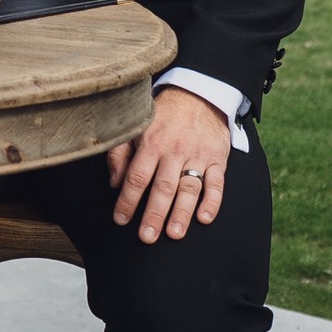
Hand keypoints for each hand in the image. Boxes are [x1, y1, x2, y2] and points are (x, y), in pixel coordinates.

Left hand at [107, 87, 231, 242]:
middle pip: (163, 187)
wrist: (198, 94)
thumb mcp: (135, 127)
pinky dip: (213, 201)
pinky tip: (204, 218)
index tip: (120, 219)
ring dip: (182, 213)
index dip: (127, 200)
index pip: (137, 177)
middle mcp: (175, 151)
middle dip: (154, 214)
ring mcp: (197, 156)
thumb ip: (120, 153)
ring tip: (174, 234)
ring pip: (189, 188)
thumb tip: (115, 183)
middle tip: (147, 237)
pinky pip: (217, 182)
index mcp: (151, 143)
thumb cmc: (162, 116)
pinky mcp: (217, 159)